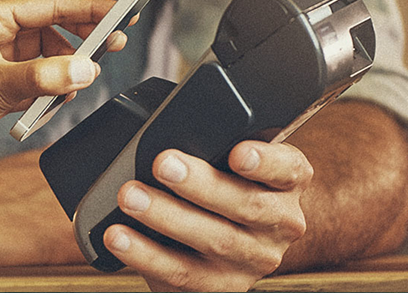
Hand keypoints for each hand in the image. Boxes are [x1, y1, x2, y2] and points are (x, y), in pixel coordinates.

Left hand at [0, 0, 127, 183]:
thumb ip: (40, 78)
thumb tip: (84, 70)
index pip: (48, 5)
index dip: (87, 9)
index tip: (121, 13)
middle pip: (50, 28)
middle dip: (80, 39)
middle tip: (113, 47)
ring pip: (45, 59)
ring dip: (64, 71)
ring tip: (79, 84)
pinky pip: (35, 85)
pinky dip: (50, 92)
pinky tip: (57, 102)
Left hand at [104, 141, 311, 290]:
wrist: (237, 244)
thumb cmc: (226, 187)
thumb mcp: (230, 161)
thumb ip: (214, 145)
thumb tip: (167, 130)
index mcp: (287, 183)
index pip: (288, 169)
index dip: (265, 161)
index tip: (238, 152)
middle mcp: (280, 223)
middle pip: (247, 205)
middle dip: (200, 185)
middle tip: (162, 164)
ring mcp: (252, 260)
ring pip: (214, 240)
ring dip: (166, 217)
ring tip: (130, 197)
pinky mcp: (222, 286)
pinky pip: (182, 272)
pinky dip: (145, 254)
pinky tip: (119, 237)